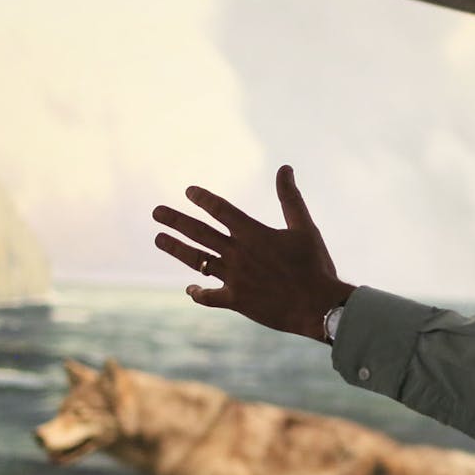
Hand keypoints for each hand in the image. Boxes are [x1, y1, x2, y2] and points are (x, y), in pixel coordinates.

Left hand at [152, 165, 356, 340]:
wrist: (318, 306)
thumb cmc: (315, 265)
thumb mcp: (305, 227)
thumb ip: (290, 198)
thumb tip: (285, 168)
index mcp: (253, 233)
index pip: (220, 210)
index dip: (202, 199)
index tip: (189, 192)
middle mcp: (238, 253)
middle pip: (199, 233)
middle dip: (175, 220)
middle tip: (156, 213)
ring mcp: (234, 278)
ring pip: (197, 260)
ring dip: (176, 249)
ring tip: (159, 240)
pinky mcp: (237, 300)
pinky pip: (210, 296)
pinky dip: (198, 293)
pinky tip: (190, 289)